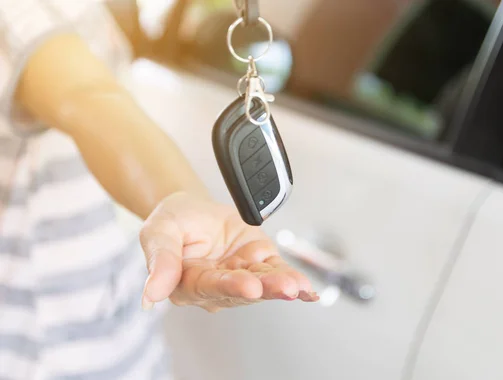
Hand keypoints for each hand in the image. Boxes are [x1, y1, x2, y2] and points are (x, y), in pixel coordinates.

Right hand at [139, 191, 318, 311]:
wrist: (194, 209)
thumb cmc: (175, 222)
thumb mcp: (160, 229)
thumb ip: (159, 259)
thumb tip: (151, 296)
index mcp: (186, 283)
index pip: (209, 286)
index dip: (230, 286)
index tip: (248, 286)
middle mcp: (216, 286)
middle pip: (241, 289)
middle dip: (265, 288)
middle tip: (284, 288)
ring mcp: (240, 276)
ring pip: (263, 282)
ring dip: (282, 285)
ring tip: (298, 286)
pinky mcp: (260, 263)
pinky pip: (277, 272)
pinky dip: (295, 281)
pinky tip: (310, 291)